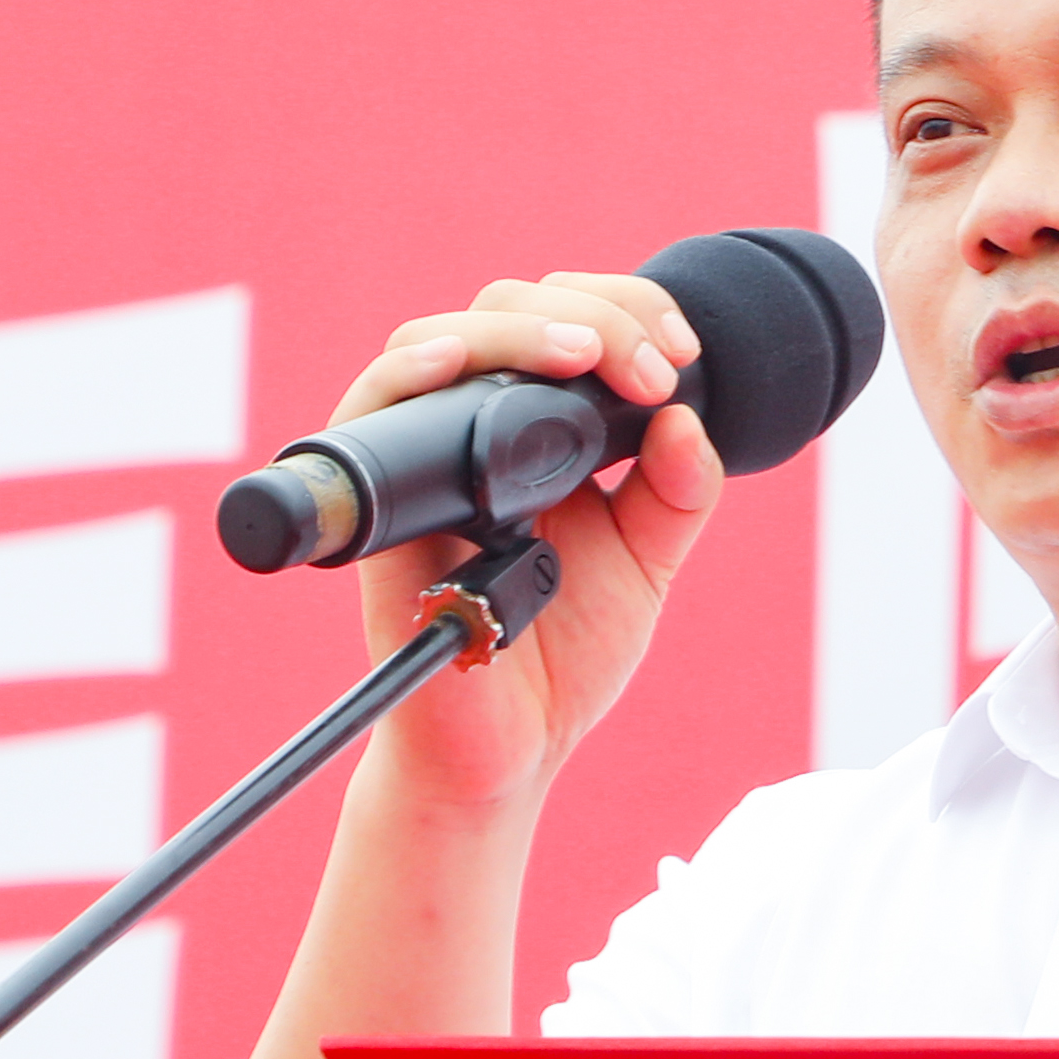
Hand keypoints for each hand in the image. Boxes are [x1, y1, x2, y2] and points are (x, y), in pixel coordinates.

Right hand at [331, 271, 721, 811]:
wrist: (512, 749)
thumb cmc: (563, 654)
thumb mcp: (646, 560)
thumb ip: (675, 490)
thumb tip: (687, 417)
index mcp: (535, 427)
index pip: (563, 319)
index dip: (624, 311)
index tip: (683, 354)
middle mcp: (471, 428)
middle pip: (505, 309)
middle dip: (593, 314)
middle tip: (654, 367)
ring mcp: (421, 459)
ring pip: (438, 338)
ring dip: (519, 331)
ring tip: (589, 356)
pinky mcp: (380, 502)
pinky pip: (371, 409)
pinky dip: (411, 372)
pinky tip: (456, 362)